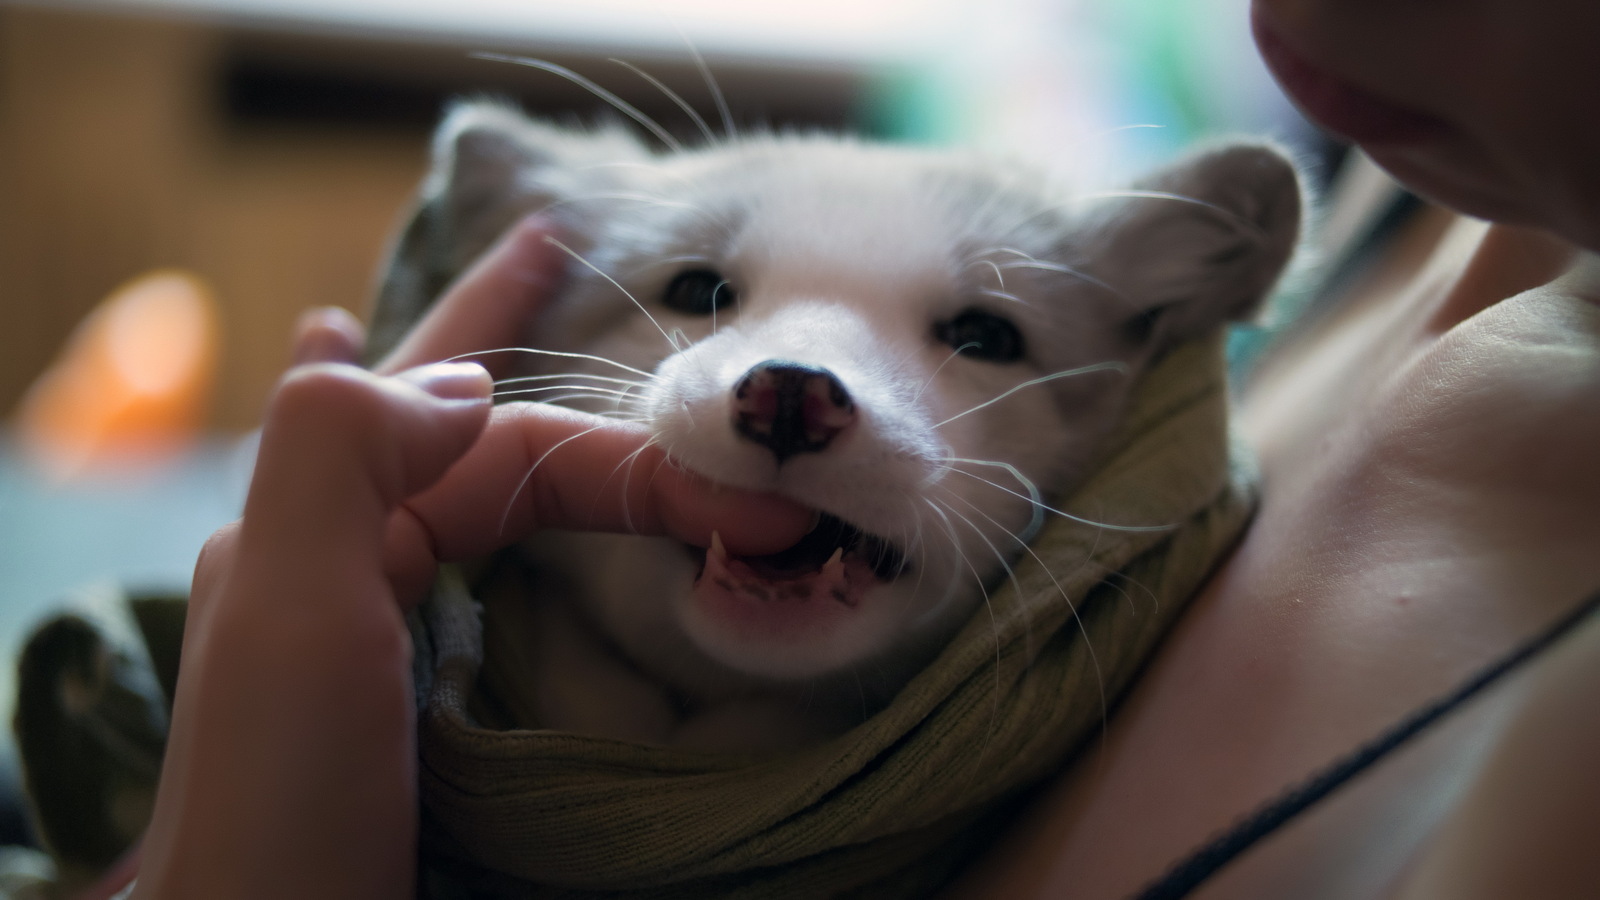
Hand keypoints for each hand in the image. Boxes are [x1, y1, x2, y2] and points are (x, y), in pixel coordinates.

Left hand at [131, 219, 809, 898]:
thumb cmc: (280, 798)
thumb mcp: (286, 611)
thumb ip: (343, 457)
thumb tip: (470, 383)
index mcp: (324, 515)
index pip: (515, 442)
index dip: (643, 455)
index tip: (766, 500)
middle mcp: (347, 549)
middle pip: (452, 406)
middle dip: (499, 315)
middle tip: (553, 236)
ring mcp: (372, 621)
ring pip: (445, 468)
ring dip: (473, 389)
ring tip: (478, 327)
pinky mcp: (407, 695)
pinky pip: (441, 559)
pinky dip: (448, 491)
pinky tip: (434, 467)